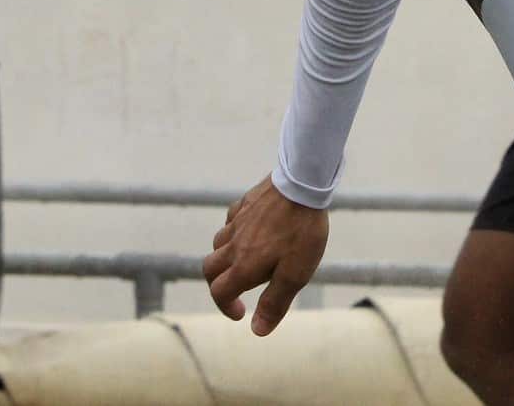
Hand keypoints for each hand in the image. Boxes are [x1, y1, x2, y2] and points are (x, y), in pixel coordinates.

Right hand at [202, 175, 327, 335]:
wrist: (303, 184)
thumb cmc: (301, 232)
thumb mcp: (295, 274)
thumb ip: (274, 303)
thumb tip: (256, 330)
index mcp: (243, 265)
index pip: (219, 293)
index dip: (225, 308)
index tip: (241, 313)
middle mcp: (234, 244)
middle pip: (209, 269)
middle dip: (217, 285)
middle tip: (235, 291)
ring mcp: (238, 221)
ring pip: (218, 244)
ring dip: (225, 257)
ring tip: (246, 262)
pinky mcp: (246, 203)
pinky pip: (231, 221)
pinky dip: (234, 232)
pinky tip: (251, 231)